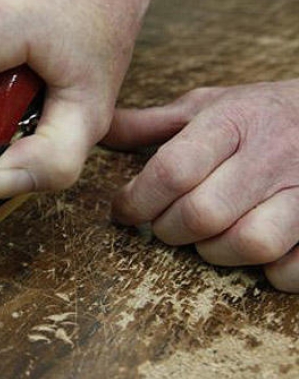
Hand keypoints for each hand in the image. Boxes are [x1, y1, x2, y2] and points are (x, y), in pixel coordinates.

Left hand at [106, 80, 298, 292]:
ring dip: (216, 252)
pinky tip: (258, 253)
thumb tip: (98, 132)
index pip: (173, 170)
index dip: (137, 200)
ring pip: (249, 243)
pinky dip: (270, 272)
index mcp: (234, 122)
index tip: (123, 210)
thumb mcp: (210, 106)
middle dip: (169, 230)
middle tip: (164, 225)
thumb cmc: (264, 114)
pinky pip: (292, 268)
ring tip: (209, 238)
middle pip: (202, 214)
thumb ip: (153, 124)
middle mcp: (272, 154)